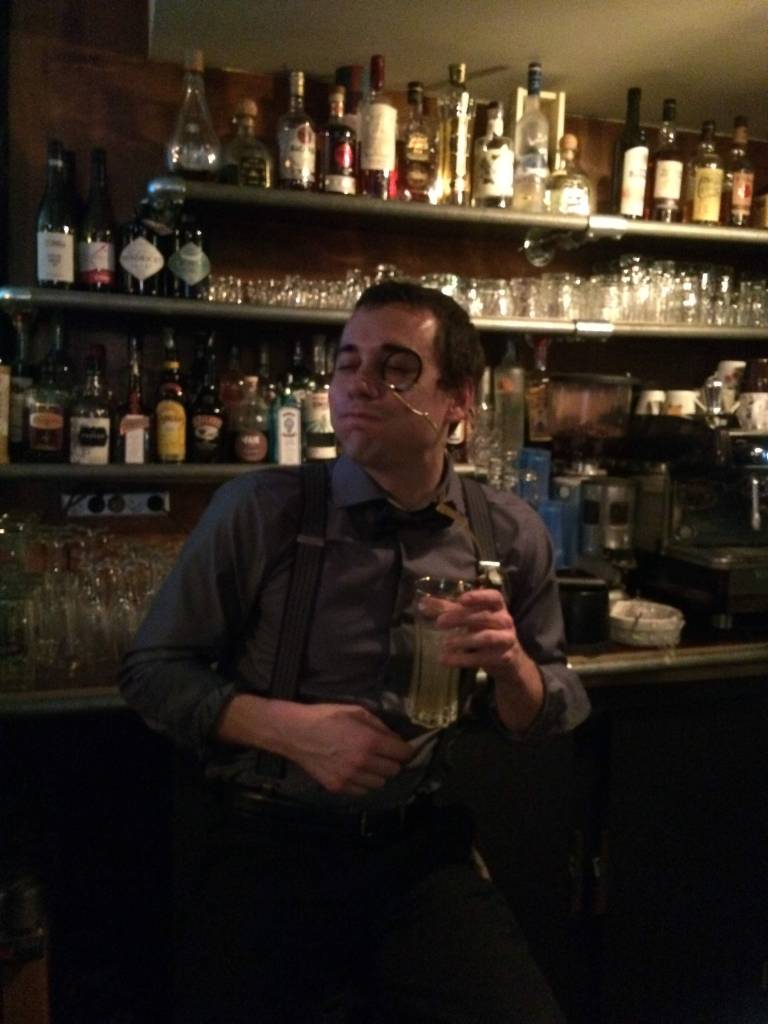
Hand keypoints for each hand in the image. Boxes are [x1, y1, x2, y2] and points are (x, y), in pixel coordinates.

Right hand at [282, 703, 413, 796]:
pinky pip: (362, 791)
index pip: (402, 753)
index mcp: (369, 741)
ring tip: (368, 763)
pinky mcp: (338, 786)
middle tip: (384, 754)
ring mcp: (349, 777)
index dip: (405, 750)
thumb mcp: (356, 711)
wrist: (295, 733)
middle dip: (392, 761)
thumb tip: (394, 739)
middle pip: (393, 770)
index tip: (402, 748)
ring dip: (378, 774)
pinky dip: (363, 783)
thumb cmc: (326, 717)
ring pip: (379, 784)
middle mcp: (362, 762)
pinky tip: (355, 771)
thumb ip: (379, 726)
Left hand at [423, 587, 523, 677]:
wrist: (509, 661)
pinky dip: (463, 659)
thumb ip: (449, 609)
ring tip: (444, 643)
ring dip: (463, 640)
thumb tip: (422, 603)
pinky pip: (483, 658)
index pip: (494, 597)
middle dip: (460, 618)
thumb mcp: (471, 618)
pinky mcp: (504, 658)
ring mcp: (507, 639)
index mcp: (498, 607)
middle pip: (483, 617)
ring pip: (486, 637)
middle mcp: (505, 621)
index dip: (478, 596)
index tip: (461, 599)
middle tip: (439, 622)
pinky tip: (446, 660)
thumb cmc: (486, 631)